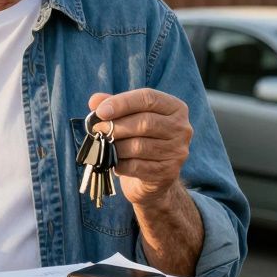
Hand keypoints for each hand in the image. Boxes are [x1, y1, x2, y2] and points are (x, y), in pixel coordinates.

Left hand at [88, 89, 191, 207]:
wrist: (154, 178)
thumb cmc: (139, 139)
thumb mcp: (128, 118)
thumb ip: (113, 106)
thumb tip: (95, 100)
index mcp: (175, 108)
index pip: (148, 98)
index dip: (122, 103)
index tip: (101, 111)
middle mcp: (181, 128)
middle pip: (145, 122)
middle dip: (116, 126)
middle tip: (98, 129)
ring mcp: (177, 152)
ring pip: (139, 146)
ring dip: (116, 146)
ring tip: (103, 145)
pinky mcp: (168, 172)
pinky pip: (137, 166)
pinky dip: (119, 164)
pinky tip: (113, 162)